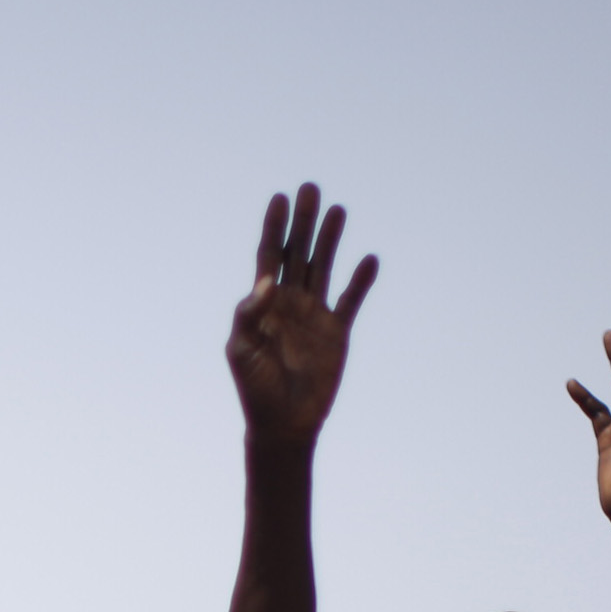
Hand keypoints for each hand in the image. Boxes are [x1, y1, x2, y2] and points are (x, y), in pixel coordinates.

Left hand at [226, 179, 376, 448]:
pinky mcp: (337, 331)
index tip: (280, 199)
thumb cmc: (255, 388)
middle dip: (304, 222)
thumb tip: (265, 283)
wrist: (284, 423)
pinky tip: (369, 259)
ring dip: (331, 240)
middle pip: (298, 253)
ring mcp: (315, 314)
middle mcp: (290, 302)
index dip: (274, 228)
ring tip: (338, 210)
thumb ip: (248, 315)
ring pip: (324, 267)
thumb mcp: (241, 351)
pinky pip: (351, 299)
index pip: (268, 256)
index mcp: (264, 303)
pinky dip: (360, 281)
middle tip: (311, 188)